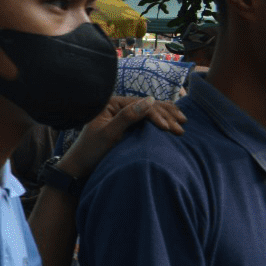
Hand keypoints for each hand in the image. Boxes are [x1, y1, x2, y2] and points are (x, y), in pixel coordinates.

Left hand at [59, 95, 185, 178]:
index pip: (139, 104)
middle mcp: (116, 105)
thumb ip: (127, 117)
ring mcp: (122, 114)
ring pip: (149, 111)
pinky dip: (161, 119)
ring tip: (183, 123)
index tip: (168, 128)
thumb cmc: (92, 150)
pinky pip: (147, 118)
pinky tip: (173, 121)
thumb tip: (150, 100)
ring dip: (167, 116)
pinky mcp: (127, 123)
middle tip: (181, 128)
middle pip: (146, 105)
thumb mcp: (109, 134)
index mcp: (110, 103)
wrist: (82, 165)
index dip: (156, 114)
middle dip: (165, 115)